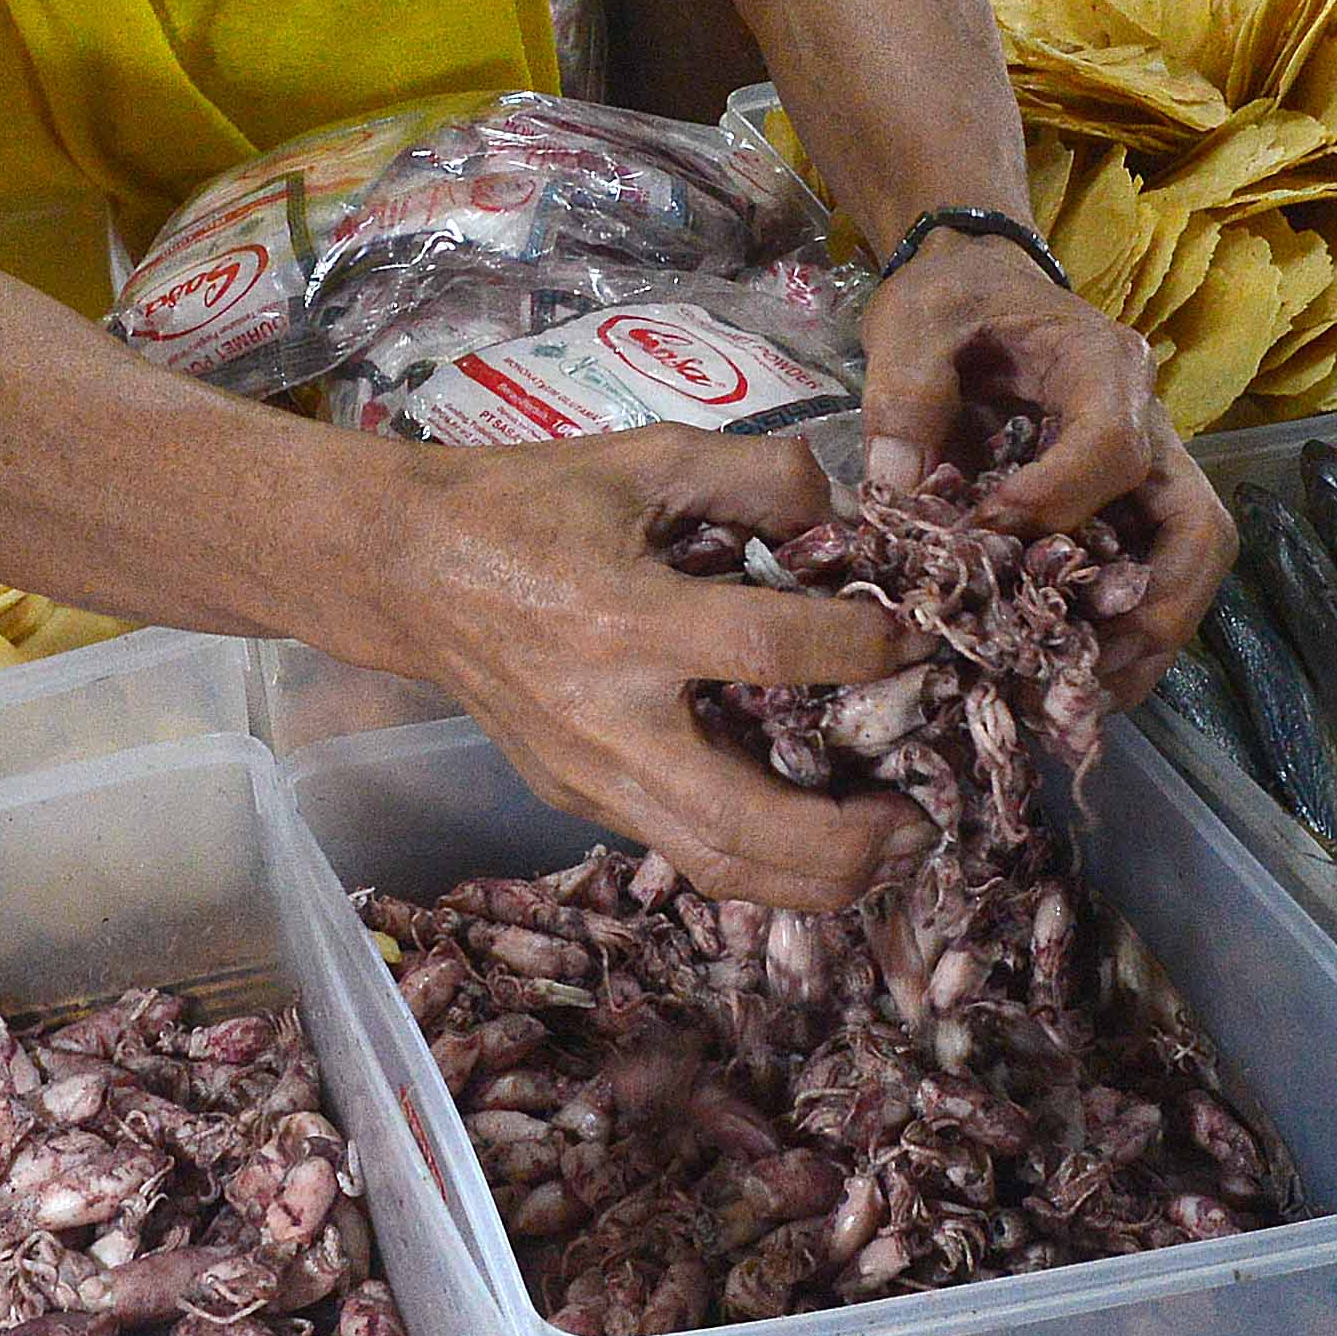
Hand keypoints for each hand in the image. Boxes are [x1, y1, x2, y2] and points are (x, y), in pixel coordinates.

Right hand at [365, 427, 926, 912]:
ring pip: (714, 865)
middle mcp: (608, 717)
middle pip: (743, 819)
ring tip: (889, 857)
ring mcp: (589, 774)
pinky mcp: (577, 799)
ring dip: (815, 880)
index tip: (920, 644)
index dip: (862, 652)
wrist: (413, 571)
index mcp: (626, 617)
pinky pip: (682, 851)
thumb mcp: (647, 455)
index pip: (768, 650)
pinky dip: (760, 865)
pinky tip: (816, 844)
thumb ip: (759, 474)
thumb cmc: (534, 505)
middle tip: (922, 821)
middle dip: (847, 839)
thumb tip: (851, 523)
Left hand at [860, 225, 1231, 705]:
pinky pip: (1151, 575)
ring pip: (1188, 564)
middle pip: (1195, 527)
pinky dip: (1121, 633)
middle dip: (1149, 607)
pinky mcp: (1129, 506)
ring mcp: (1150, 469)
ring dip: (1143, 639)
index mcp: (1103, 364)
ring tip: (1076, 699)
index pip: (1113, 448)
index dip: (1058, 504)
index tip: (988, 539)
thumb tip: (896, 491)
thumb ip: (904, 396)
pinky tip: (1069, 681)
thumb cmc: (951, 301)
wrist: (975, 284)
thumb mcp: (913, 324)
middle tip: (1080, 672)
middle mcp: (1149, 420)